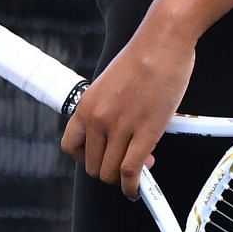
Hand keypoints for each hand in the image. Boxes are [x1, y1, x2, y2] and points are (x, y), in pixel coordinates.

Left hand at [61, 20, 196, 198]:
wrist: (162, 42)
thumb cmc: (142, 57)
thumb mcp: (109, 84)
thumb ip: (106, 109)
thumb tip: (112, 133)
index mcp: (86, 105)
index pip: (70, 146)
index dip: (84, 158)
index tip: (98, 157)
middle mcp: (98, 118)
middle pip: (92, 166)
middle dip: (109, 169)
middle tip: (125, 160)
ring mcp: (120, 127)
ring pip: (111, 173)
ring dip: (123, 178)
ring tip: (139, 167)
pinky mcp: (145, 133)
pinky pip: (131, 172)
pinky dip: (132, 187)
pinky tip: (136, 190)